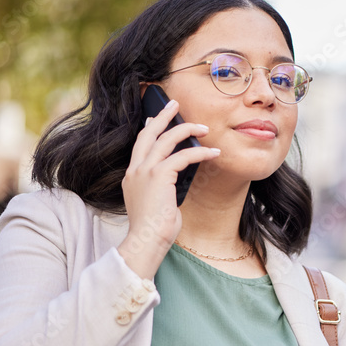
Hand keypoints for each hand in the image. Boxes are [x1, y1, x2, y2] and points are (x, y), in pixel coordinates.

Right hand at [117, 99, 219, 279]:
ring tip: (205, 128)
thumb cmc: (154, 229)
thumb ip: (161, 188)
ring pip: (167, 139)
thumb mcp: (156, 203)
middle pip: (148, 133)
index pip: (140, 145)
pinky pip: (183, 156)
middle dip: (163, 116)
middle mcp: (135, 170)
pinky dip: (200, 153)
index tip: (156, 118)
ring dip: (188, 130)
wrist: (146, 241)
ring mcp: (145, 171)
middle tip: (175, 104)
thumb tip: (176, 180)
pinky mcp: (159, 176)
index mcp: (132, 176)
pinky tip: (214, 154)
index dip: (150, 129)